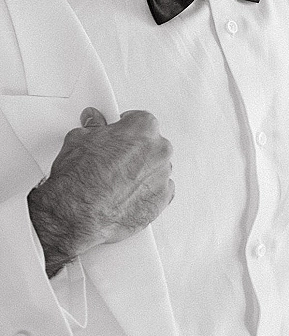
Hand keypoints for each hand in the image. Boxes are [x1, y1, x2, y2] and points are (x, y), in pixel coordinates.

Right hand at [28, 108, 173, 277]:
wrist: (79, 214)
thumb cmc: (80, 180)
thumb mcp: (79, 139)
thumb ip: (94, 128)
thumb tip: (94, 124)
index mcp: (143, 129)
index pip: (140, 120)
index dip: (126, 127)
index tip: (118, 132)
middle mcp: (159, 151)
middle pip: (151, 144)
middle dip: (134, 149)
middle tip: (113, 158)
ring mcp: (163, 176)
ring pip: (155, 168)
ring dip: (141, 171)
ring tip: (116, 180)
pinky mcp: (162, 200)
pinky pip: (158, 190)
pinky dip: (145, 191)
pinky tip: (125, 194)